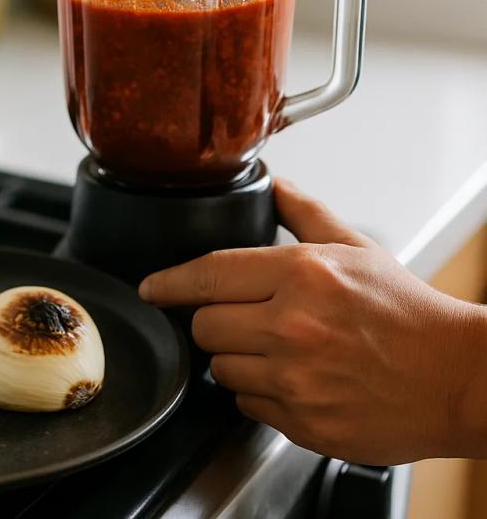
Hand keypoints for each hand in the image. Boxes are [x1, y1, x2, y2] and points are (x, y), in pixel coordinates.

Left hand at [138, 178, 486, 464]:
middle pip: (205, 326)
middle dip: (214, 321)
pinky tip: (294, 378)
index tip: (152, 288)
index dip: (169, 282)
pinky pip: (248, 406)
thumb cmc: (408, 313)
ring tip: (279, 350)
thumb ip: (305, 213)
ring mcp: (296, 379)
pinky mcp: (304, 422)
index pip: (208, 274)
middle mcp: (291, 326)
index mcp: (301, 274)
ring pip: (221, 370)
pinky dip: (260, 393)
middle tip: (245, 319)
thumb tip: (274, 184)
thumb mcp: (356, 248)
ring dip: (236, 359)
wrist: (458, 378)